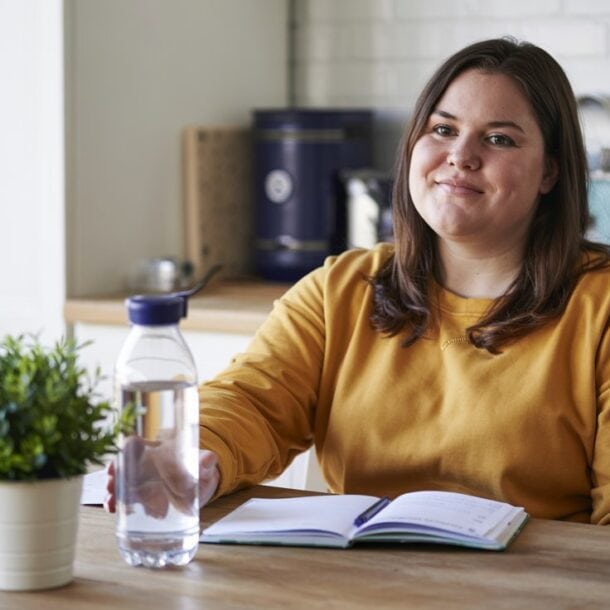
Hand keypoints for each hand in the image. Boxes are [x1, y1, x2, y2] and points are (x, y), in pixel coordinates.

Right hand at [104, 440, 219, 516]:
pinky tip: (114, 510)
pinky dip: (120, 504)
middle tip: (111, 486)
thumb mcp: (204, 464)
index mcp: (158, 450)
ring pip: (122, 484)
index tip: (118, 460)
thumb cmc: (200, 469)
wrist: (202, 484)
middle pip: (124, 467)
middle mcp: (147, 465)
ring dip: (114, 492)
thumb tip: (210, 458)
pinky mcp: (144, 498)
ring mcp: (143, 482)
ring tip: (112, 502)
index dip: (124, 452)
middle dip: (115, 476)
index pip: (135, 446)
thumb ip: (207, 461)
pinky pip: (128, 500)